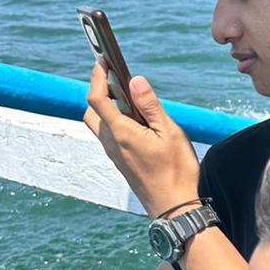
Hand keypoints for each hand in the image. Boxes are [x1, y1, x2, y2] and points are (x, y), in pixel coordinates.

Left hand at [83, 62, 200, 217]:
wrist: (175, 208)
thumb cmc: (177, 171)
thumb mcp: (169, 133)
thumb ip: (150, 106)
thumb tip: (134, 81)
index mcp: (122, 133)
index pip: (98, 98)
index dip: (97, 77)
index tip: (103, 61)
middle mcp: (112, 143)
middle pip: (92, 111)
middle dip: (99, 91)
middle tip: (117, 78)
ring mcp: (115, 155)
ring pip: (99, 124)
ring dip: (108, 107)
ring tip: (132, 99)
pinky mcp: (121, 162)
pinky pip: (111, 136)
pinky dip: (116, 121)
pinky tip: (138, 122)